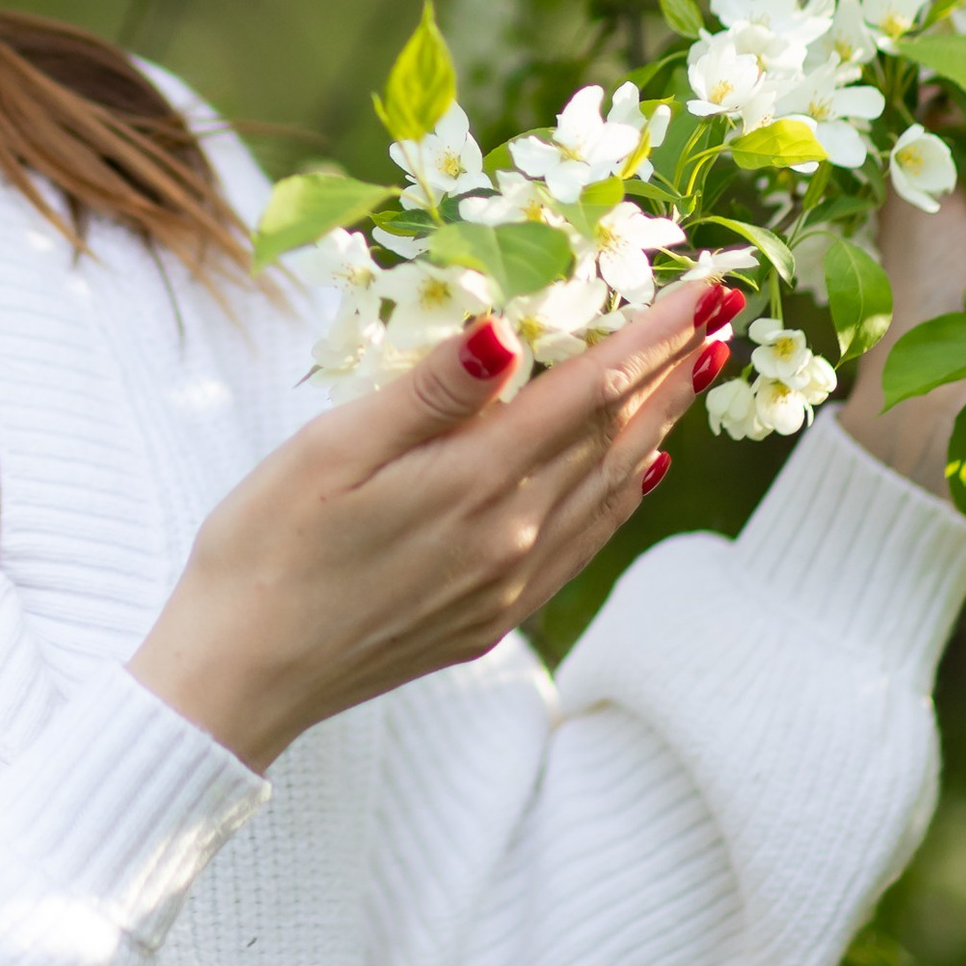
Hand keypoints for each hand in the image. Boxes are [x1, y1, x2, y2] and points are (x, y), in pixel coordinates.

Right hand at [127, 276, 745, 774]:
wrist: (237, 681)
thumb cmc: (263, 549)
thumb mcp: (328, 451)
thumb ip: (428, 393)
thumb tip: (506, 329)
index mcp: (474, 484)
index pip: (590, 389)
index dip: (654, 332)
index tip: (710, 285)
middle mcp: (512, 538)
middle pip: (615, 433)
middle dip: (675, 365)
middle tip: (729, 307)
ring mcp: (508, 586)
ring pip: (609, 486)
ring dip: (660, 422)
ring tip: (700, 370)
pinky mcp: (492, 618)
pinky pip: (583, 540)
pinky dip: (621, 492)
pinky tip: (635, 470)